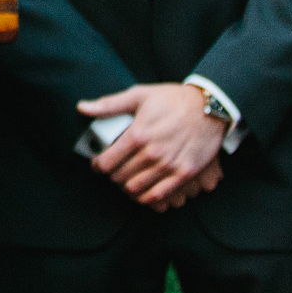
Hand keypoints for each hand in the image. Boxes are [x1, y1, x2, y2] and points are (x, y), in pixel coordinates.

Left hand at [77, 83, 227, 210]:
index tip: (98, 163)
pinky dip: (145, 198)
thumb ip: (109, 105)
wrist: (209, 107)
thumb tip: (82, 107)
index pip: (106, 162)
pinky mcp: (184, 174)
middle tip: (113, 170)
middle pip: (119, 177)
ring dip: (126, 187)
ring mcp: (168, 166)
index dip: (97, 165)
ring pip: (135, 189)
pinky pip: (158, 196)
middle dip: (111, 175)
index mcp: (138, 134)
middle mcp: (151, 153)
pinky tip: (142, 191)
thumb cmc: (173, 99)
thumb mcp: (139, 95)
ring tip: (126, 179)